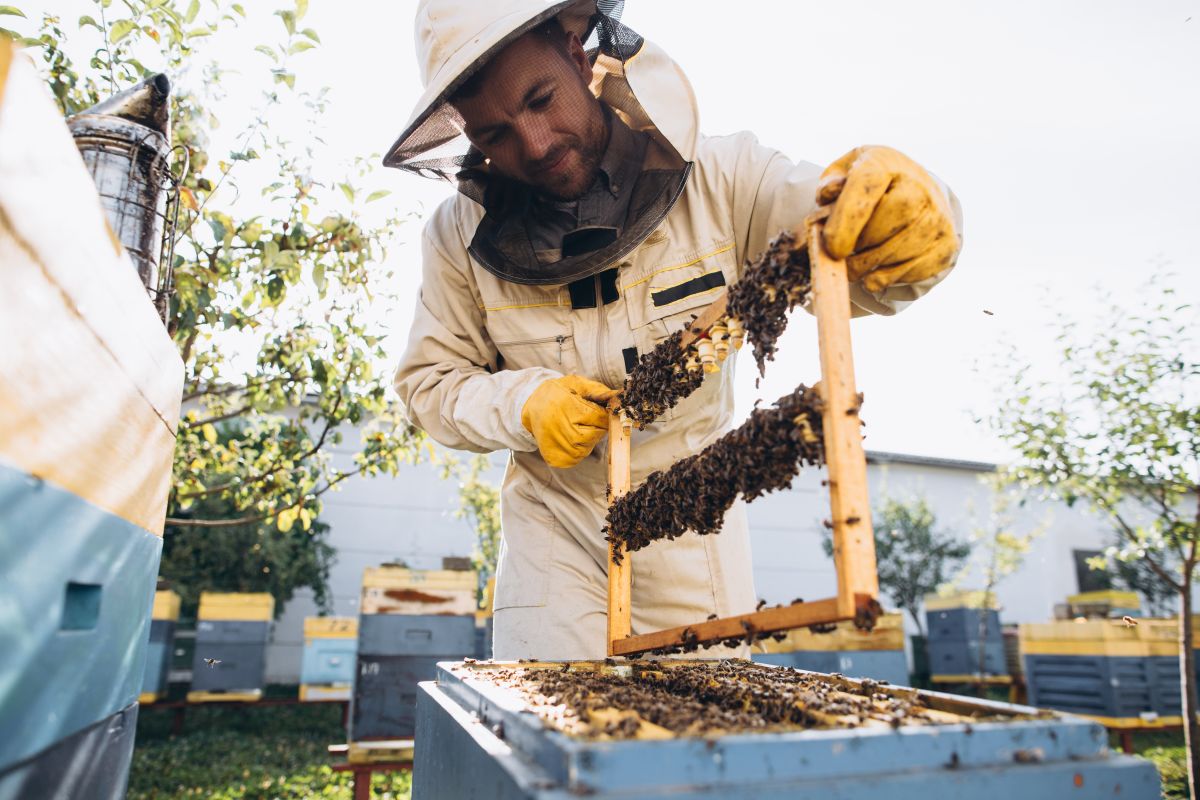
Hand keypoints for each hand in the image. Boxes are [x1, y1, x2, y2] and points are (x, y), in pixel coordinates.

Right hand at [521, 375, 618, 467]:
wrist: (533, 406)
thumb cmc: (559, 393)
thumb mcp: (577, 384)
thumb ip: (599, 391)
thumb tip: (620, 396)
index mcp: (566, 406)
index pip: (599, 418)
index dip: (604, 416)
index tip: (600, 412)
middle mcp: (558, 426)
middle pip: (593, 435)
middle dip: (597, 429)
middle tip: (587, 421)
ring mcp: (555, 444)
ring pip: (586, 449)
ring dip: (588, 441)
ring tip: (578, 428)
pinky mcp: (554, 458)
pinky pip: (576, 459)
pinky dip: (579, 451)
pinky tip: (571, 439)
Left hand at [817, 145, 958, 291]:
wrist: (921, 192)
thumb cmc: (871, 187)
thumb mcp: (845, 174)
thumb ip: (830, 185)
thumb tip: (827, 195)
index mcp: (884, 164)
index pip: (865, 188)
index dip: (846, 221)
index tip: (833, 249)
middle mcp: (917, 188)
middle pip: (876, 231)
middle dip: (852, 249)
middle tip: (841, 252)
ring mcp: (936, 218)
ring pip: (889, 258)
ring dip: (864, 268)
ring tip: (857, 261)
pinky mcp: (946, 246)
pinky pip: (905, 275)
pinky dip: (884, 278)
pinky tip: (880, 266)